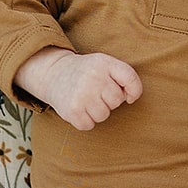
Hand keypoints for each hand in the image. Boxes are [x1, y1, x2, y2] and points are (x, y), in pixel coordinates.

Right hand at [15, 47, 141, 129]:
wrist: (54, 73)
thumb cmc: (87, 72)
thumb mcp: (105, 64)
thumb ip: (124, 76)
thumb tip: (130, 98)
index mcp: (104, 63)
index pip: (130, 79)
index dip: (134, 91)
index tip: (128, 96)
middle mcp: (93, 77)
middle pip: (117, 101)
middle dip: (109, 100)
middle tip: (96, 92)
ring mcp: (82, 94)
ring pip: (103, 115)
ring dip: (97, 112)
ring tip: (86, 99)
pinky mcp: (72, 110)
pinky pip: (89, 125)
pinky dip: (85, 120)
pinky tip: (79, 108)